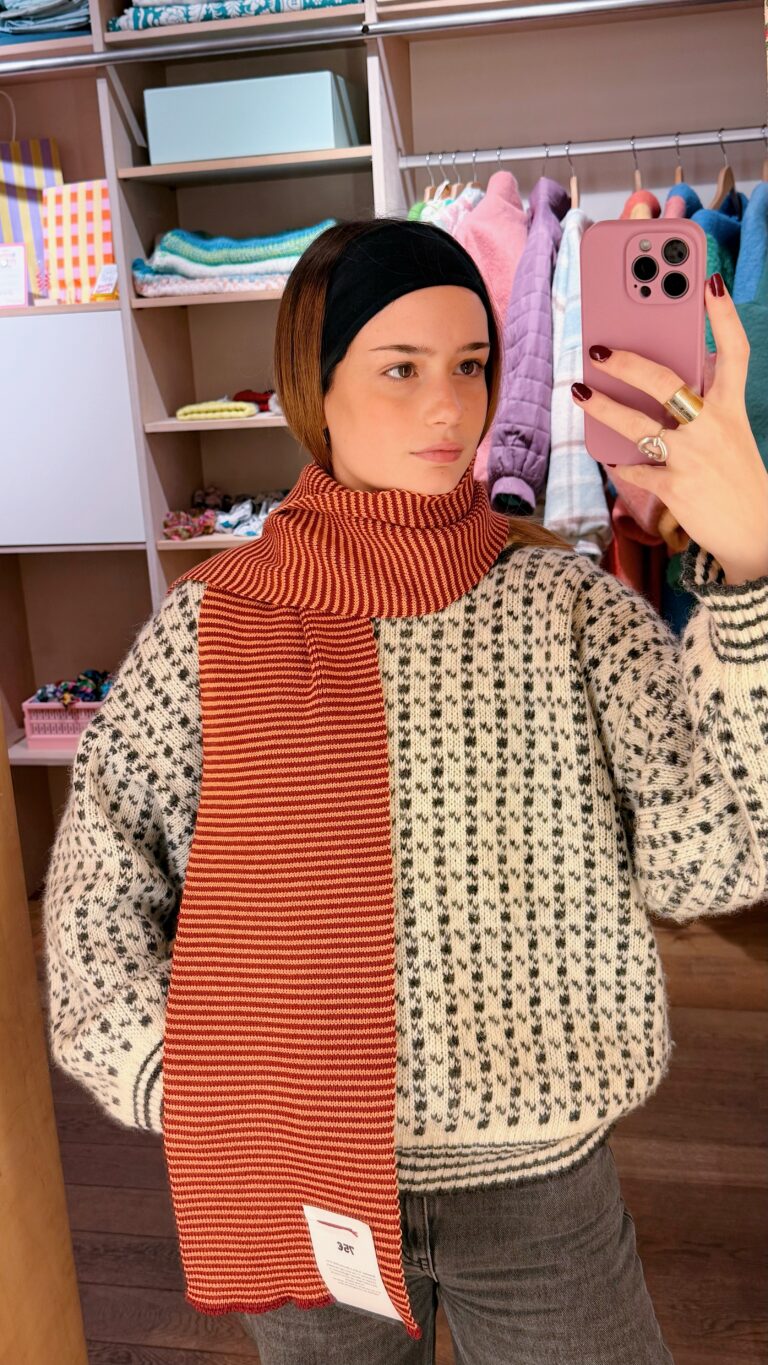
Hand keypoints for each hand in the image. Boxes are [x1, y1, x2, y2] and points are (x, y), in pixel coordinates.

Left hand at [571, 273, 767, 584]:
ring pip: (637, 425)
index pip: (734, 352)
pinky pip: (636, 469)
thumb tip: (675, 379)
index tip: (709, 281)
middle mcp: (713, 427)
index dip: (723, 316)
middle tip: (599, 349)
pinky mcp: (675, 488)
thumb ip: (707, 407)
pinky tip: (609, 455)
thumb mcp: (732, 436)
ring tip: (581, 392)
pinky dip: (621, 463)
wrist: (756, 537)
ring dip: (603, 407)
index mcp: (732, 409)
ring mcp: (692, 458)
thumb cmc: (737, 480)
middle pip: (665, 381)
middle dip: (627, 361)